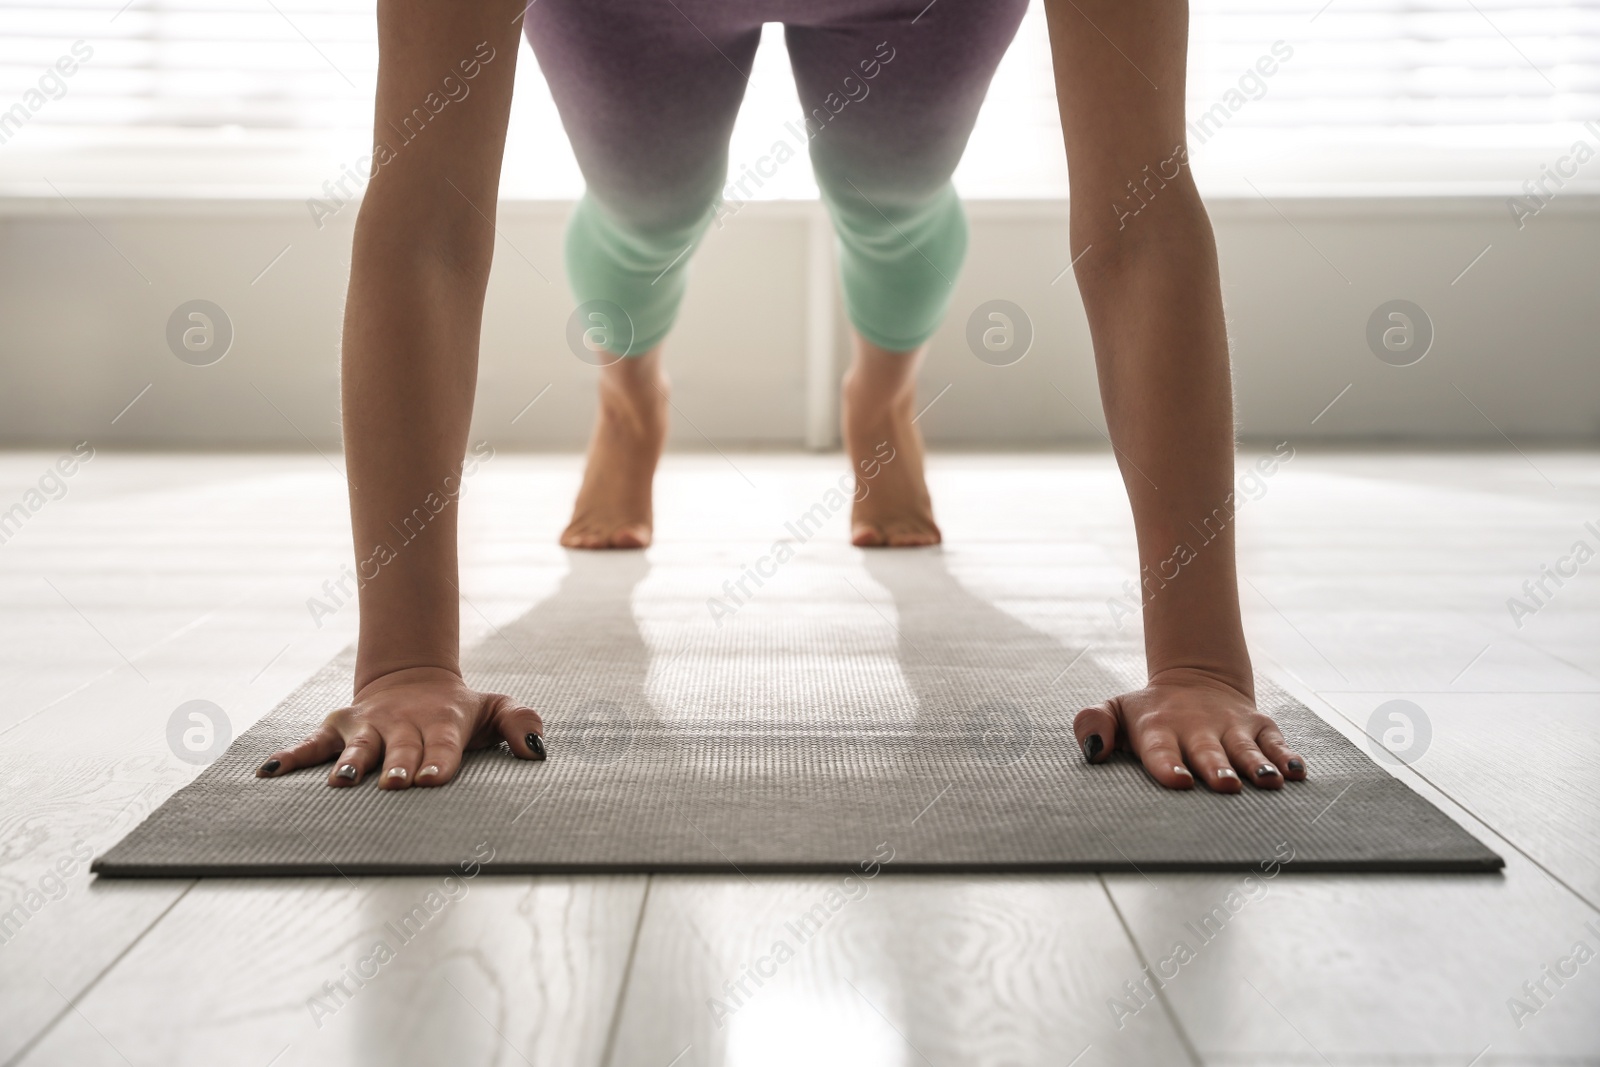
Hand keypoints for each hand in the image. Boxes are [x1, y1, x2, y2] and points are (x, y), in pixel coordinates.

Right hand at [254, 666, 545, 789]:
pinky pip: (312, 744)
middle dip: (397, 766)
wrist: (414, 681)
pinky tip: (268, 772)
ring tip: (341, 783)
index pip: (442, 746)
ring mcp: (368, 726)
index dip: (438, 762)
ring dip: (350, 764)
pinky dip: (290, 756)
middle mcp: (402, 724)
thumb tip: (538, 751)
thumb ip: (521, 724)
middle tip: (395, 785)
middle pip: (400, 748)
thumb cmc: (459, 711)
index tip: (431, 780)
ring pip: (357, 746)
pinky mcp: (339, 728)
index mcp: (441, 723)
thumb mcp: (496, 709)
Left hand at [1074, 667, 1305, 791]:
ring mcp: (1231, 726)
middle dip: (1217, 768)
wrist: (1195, 680)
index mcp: (1159, 728)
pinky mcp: (1259, 725)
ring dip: (1257, 765)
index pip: (1161, 749)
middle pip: (1208, 751)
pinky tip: (1296, 773)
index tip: (1180, 781)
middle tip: (1226, 786)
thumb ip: (1092, 723)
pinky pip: (1276, 742)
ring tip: (1268, 781)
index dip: (1169, 765)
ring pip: (1246, 748)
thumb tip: (1092, 750)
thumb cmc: (1149, 713)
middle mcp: (1198, 728)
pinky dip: (1287, 757)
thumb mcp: (1114, 710)